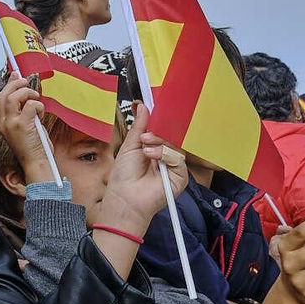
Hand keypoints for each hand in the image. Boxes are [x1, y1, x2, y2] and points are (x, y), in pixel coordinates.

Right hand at [0, 76, 53, 179]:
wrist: (36, 164)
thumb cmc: (33, 148)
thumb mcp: (25, 129)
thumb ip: (24, 114)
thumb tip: (28, 98)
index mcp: (3, 123)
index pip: (0, 99)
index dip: (8, 85)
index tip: (16, 76)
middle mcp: (4, 123)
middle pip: (3, 95)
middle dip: (15, 84)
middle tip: (26, 82)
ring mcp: (12, 124)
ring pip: (13, 97)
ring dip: (26, 93)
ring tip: (35, 98)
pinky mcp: (22, 126)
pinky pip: (30, 106)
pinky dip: (38, 105)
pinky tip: (41, 114)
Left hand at [96, 102, 187, 232]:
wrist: (125, 197)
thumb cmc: (124, 176)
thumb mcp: (130, 146)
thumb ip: (139, 126)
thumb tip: (143, 106)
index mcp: (154, 148)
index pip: (163, 131)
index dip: (160, 121)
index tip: (154, 109)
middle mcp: (166, 156)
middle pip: (172, 136)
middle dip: (158, 132)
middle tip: (145, 136)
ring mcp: (174, 166)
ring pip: (176, 145)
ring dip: (159, 143)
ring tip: (145, 150)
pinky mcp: (180, 176)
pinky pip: (179, 158)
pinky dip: (165, 154)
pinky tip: (152, 157)